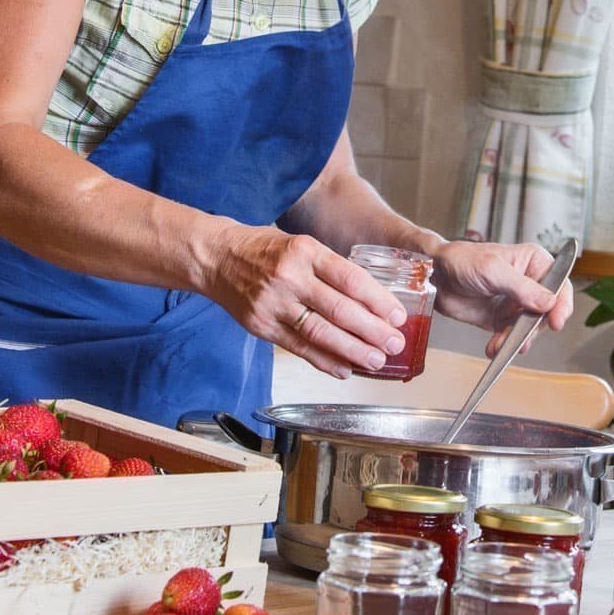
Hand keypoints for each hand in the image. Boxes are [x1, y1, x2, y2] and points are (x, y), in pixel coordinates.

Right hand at [202, 225, 405, 377]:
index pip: (350, 278)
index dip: (377, 300)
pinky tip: (344, 369)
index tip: (397, 316)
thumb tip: (371, 300)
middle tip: (394, 344)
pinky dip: (323, 361)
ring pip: (319, 332)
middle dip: (372, 331)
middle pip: (338, 309)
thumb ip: (331, 269)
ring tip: (376, 361)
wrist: (216, 257)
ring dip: (352, 351)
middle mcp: (289, 277)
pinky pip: (298, 347)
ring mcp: (273, 303)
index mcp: (305, 251)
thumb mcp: (301, 245)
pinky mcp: (261, 325)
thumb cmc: (264, 249)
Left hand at [430, 240, 574, 355]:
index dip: (562, 304)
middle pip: (546, 311)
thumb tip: (549, 302)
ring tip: (500, 344)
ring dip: (516, 340)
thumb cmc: (462, 260)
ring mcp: (517, 303)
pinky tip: (494, 348)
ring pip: (529, 328)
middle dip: (533, 328)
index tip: (555, 322)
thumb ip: (521, 287)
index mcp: (534, 262)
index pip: (559, 284)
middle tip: (522, 338)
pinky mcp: (502, 319)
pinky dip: (503, 345)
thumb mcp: (493, 270)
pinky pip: (511, 336)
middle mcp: (530, 283)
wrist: (435, 276)